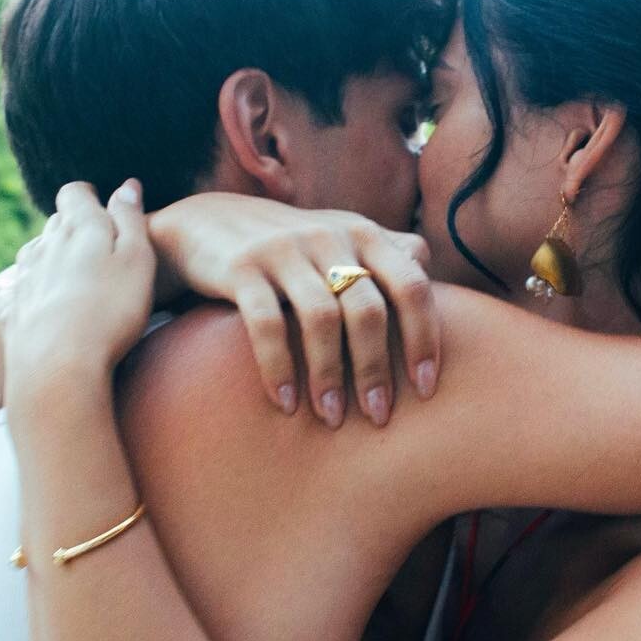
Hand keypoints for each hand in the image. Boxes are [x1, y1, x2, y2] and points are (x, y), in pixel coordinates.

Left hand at [0, 181, 154, 392]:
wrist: (58, 367)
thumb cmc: (110, 311)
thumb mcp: (137, 259)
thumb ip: (131, 218)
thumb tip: (127, 185)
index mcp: (77, 228)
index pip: (74, 193)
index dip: (89, 196)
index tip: (104, 208)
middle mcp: (44, 246)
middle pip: (56, 222)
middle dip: (74, 226)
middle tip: (99, 245)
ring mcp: (24, 278)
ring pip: (37, 253)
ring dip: (54, 256)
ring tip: (76, 275)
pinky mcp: (13, 310)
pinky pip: (21, 288)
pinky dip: (35, 287)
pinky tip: (46, 301)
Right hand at [149, 193, 439, 428]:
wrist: (206, 223)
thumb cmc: (291, 245)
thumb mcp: (340, 238)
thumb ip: (386, 252)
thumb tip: (433, 271)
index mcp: (364, 233)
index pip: (411, 287)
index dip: (425, 339)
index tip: (427, 389)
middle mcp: (329, 236)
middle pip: (368, 310)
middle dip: (376, 370)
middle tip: (378, 417)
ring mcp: (284, 248)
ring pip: (321, 319)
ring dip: (329, 376)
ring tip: (331, 418)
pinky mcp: (241, 266)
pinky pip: (266, 324)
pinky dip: (279, 368)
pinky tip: (285, 405)